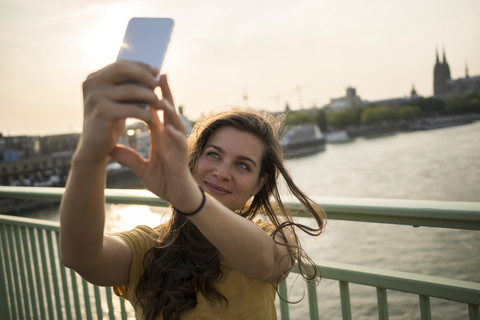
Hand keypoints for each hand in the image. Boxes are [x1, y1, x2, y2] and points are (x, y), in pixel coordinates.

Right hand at [76, 60, 160, 162]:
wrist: (94, 148)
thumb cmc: (110, 122)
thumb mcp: (116, 101)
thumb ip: (126, 86)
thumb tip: (153, 72)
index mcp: (93, 78)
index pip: (120, 64)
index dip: (140, 66)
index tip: (157, 71)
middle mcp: (91, 84)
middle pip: (123, 70)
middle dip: (145, 75)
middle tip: (159, 84)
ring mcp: (95, 98)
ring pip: (131, 90)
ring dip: (150, 96)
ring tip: (161, 104)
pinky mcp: (102, 113)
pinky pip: (132, 109)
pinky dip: (146, 113)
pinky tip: (153, 119)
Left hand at [110, 74, 199, 205]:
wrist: (178, 198)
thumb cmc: (164, 181)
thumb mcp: (141, 168)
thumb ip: (128, 156)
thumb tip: (110, 148)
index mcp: (161, 137)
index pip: (156, 112)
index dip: (151, 96)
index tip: (142, 81)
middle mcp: (171, 137)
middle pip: (168, 111)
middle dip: (164, 93)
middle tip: (158, 74)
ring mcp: (178, 146)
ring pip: (176, 124)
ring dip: (169, 111)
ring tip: (161, 98)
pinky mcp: (181, 159)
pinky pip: (179, 144)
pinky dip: (174, 135)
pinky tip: (167, 128)